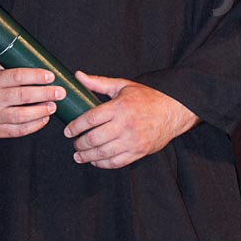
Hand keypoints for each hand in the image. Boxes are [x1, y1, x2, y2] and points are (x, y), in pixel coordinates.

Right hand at [0, 64, 64, 138]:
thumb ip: (7, 69)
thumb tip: (32, 63)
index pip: (16, 77)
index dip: (36, 76)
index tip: (50, 76)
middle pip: (23, 97)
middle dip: (45, 94)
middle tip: (60, 92)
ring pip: (22, 116)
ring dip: (42, 111)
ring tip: (54, 106)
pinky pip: (18, 131)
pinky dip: (34, 126)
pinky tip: (44, 119)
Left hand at [64, 71, 199, 168]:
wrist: (173, 110)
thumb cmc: (147, 97)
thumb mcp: (122, 85)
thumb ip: (98, 82)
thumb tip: (77, 76)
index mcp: (119, 107)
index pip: (91, 119)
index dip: (76, 127)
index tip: (68, 130)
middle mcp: (125, 125)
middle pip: (94, 138)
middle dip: (80, 143)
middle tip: (74, 143)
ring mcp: (132, 140)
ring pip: (103, 153)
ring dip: (87, 156)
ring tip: (79, 155)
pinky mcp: (139, 151)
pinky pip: (117, 162)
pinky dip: (103, 164)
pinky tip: (95, 160)